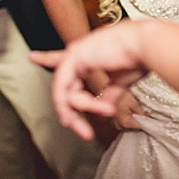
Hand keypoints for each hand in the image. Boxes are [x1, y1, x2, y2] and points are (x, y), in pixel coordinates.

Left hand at [30, 23, 149, 140]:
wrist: (146, 46)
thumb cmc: (139, 58)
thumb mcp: (122, 81)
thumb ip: (109, 94)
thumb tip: (103, 109)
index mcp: (91, 53)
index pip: (65, 58)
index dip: (48, 58)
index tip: (32, 56)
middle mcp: (81, 51)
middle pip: (63, 85)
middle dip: (70, 112)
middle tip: (84, 133)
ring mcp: (76, 53)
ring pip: (63, 90)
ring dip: (78, 111)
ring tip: (96, 120)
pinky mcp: (74, 57)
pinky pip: (65, 87)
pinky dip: (75, 103)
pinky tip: (85, 111)